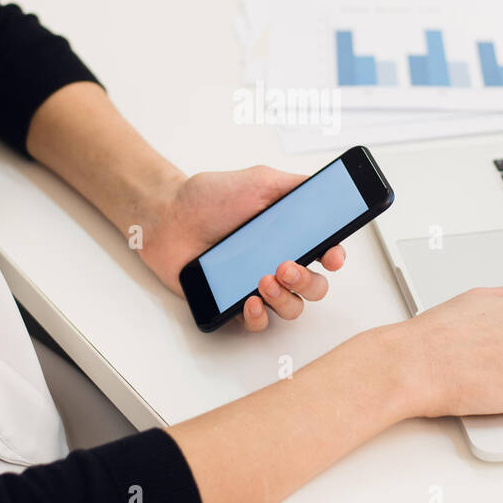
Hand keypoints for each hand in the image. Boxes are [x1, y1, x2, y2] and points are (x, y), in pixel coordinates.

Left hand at [139, 165, 346, 330]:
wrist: (167, 215)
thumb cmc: (208, 197)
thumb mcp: (259, 180)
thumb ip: (296, 185)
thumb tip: (329, 190)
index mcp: (289, 235)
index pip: (326, 253)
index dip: (335, 257)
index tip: (332, 256)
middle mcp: (277, 262)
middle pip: (315, 287)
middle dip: (308, 281)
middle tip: (286, 266)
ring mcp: (256, 285)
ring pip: (291, 308)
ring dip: (285, 298)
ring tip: (263, 280)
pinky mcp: (232, 304)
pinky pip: (257, 323)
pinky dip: (259, 316)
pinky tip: (250, 300)